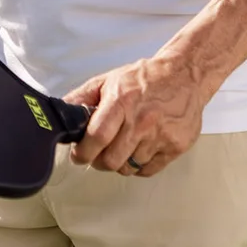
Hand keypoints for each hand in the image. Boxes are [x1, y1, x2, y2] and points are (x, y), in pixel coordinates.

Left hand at [63, 54, 208, 176]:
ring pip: (128, 167)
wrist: (185, 76)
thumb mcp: (109, 80)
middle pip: (111, 160)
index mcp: (121, 102)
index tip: (78, 155)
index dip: (83, 152)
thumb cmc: (146, 78)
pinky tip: (137, 151)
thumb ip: (82, 97)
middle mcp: (141, 121)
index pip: (97, 137)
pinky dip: (138, 166)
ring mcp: (160, 136)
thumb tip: (61, 111)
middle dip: (98, 161)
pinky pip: (148, 170)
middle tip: (97, 155)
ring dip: (119, 163)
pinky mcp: (175, 148)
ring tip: (121, 148)